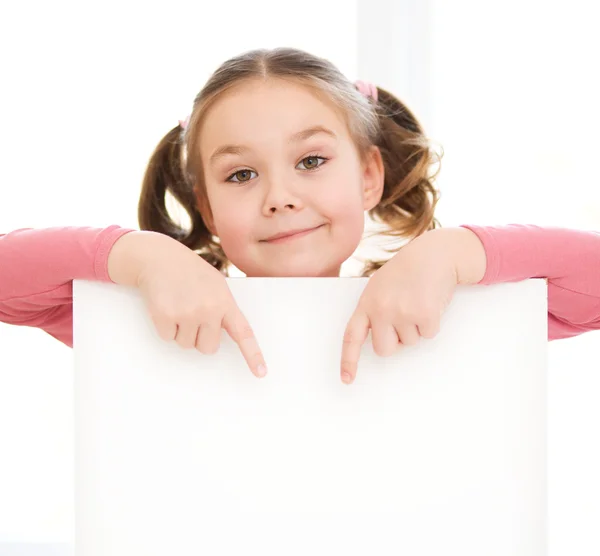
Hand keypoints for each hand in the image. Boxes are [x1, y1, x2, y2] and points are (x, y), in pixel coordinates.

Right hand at [108, 231, 266, 377]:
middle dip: (199, 337)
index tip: (261, 373)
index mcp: (225, 302)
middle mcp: (209, 309)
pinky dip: (164, 327)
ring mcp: (187, 313)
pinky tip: (166, 306)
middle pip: (208, 348)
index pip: (243, 334)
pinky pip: (167, 338)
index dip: (253, 355)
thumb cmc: (190, 272)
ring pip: (186, 345)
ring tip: (178, 306)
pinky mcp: (165, 315)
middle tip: (192, 314)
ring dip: (180, 331)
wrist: (159, 257)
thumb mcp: (216, 285)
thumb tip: (221, 334)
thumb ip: (223, 308)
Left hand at [340, 228, 485, 383]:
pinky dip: (432, 323)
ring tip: (417, 302)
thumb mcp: (379, 287)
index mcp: (366, 303)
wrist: (432, 254)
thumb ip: (374, 311)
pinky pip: (428, 335)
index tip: (347, 379)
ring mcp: (402, 312)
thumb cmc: (405, 272)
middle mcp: (381, 309)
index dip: (349, 360)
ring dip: (416, 328)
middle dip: (395, 341)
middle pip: (385, 350)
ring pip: (409, 343)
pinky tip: (429, 303)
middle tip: (403, 317)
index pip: (352, 337)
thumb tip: (380, 341)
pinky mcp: (424, 314)